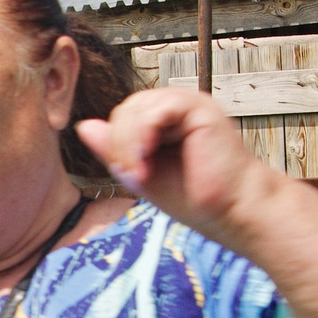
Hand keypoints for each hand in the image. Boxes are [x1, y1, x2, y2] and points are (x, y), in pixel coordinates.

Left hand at [74, 88, 277, 245]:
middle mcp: (178, 109)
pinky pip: (157, 109)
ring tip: (141, 172)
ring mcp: (190, 105)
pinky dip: (143, 135)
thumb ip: (115, 150)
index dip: (115, 143)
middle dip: (119, 143)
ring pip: (137, 106)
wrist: (233, 212)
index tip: (128, 175)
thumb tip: (84, 125)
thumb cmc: (197, 198)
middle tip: (132, 175)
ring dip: (128, 143)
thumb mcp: (141, 174)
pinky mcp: (200, 109)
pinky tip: (147, 159)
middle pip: (127, 108)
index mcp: (166, 122)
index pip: (124, 116)